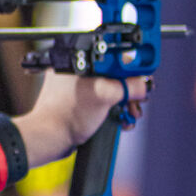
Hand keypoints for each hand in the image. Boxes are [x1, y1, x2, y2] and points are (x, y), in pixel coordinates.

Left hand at [13, 71, 151, 170]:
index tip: (142, 79)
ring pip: (112, 91)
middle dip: (131, 91)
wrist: (50, 138)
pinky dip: (115, 111)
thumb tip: (145, 85)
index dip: (131, 68)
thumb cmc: (67, 114)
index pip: (114, 57)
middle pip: (116, 75)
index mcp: (80, 61)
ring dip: (126, 104)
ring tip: (131, 114)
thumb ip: (129, 86)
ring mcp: (79, 88)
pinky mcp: (81, 103)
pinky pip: (104, 102)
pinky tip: (122, 121)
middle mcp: (79, 72)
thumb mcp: (105, 95)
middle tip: (138, 101)